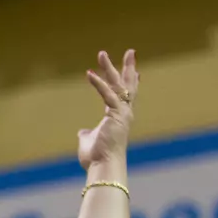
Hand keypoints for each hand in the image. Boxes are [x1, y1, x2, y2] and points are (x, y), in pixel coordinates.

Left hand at [78, 49, 137, 168]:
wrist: (103, 166)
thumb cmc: (97, 157)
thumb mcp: (89, 140)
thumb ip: (87, 133)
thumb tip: (81, 132)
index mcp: (119, 118)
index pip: (126, 96)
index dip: (130, 82)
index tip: (135, 70)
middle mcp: (124, 113)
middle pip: (128, 85)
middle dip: (128, 67)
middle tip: (130, 52)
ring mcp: (122, 113)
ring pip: (118, 85)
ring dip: (109, 68)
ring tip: (102, 54)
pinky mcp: (116, 114)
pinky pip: (107, 94)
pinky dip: (98, 83)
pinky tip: (90, 73)